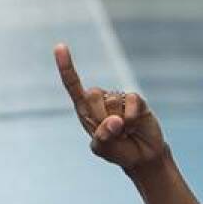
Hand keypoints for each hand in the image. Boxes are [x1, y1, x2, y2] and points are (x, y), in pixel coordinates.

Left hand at [55, 44, 167, 172]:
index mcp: (85, 110)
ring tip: (125, 132)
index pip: (73, 86)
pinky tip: (134, 126)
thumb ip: (102, 137)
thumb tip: (115, 120)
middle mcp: (101, 100)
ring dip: (119, 123)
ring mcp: (118, 98)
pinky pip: (131, 103)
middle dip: (100, 117)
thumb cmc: (118, 151)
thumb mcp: (102, 149)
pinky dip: (131, 119)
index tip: (60, 46)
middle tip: (112, 133)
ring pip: (112, 101)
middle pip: (92, 95)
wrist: (142, 156)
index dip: (67, 67)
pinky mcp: (136, 100)